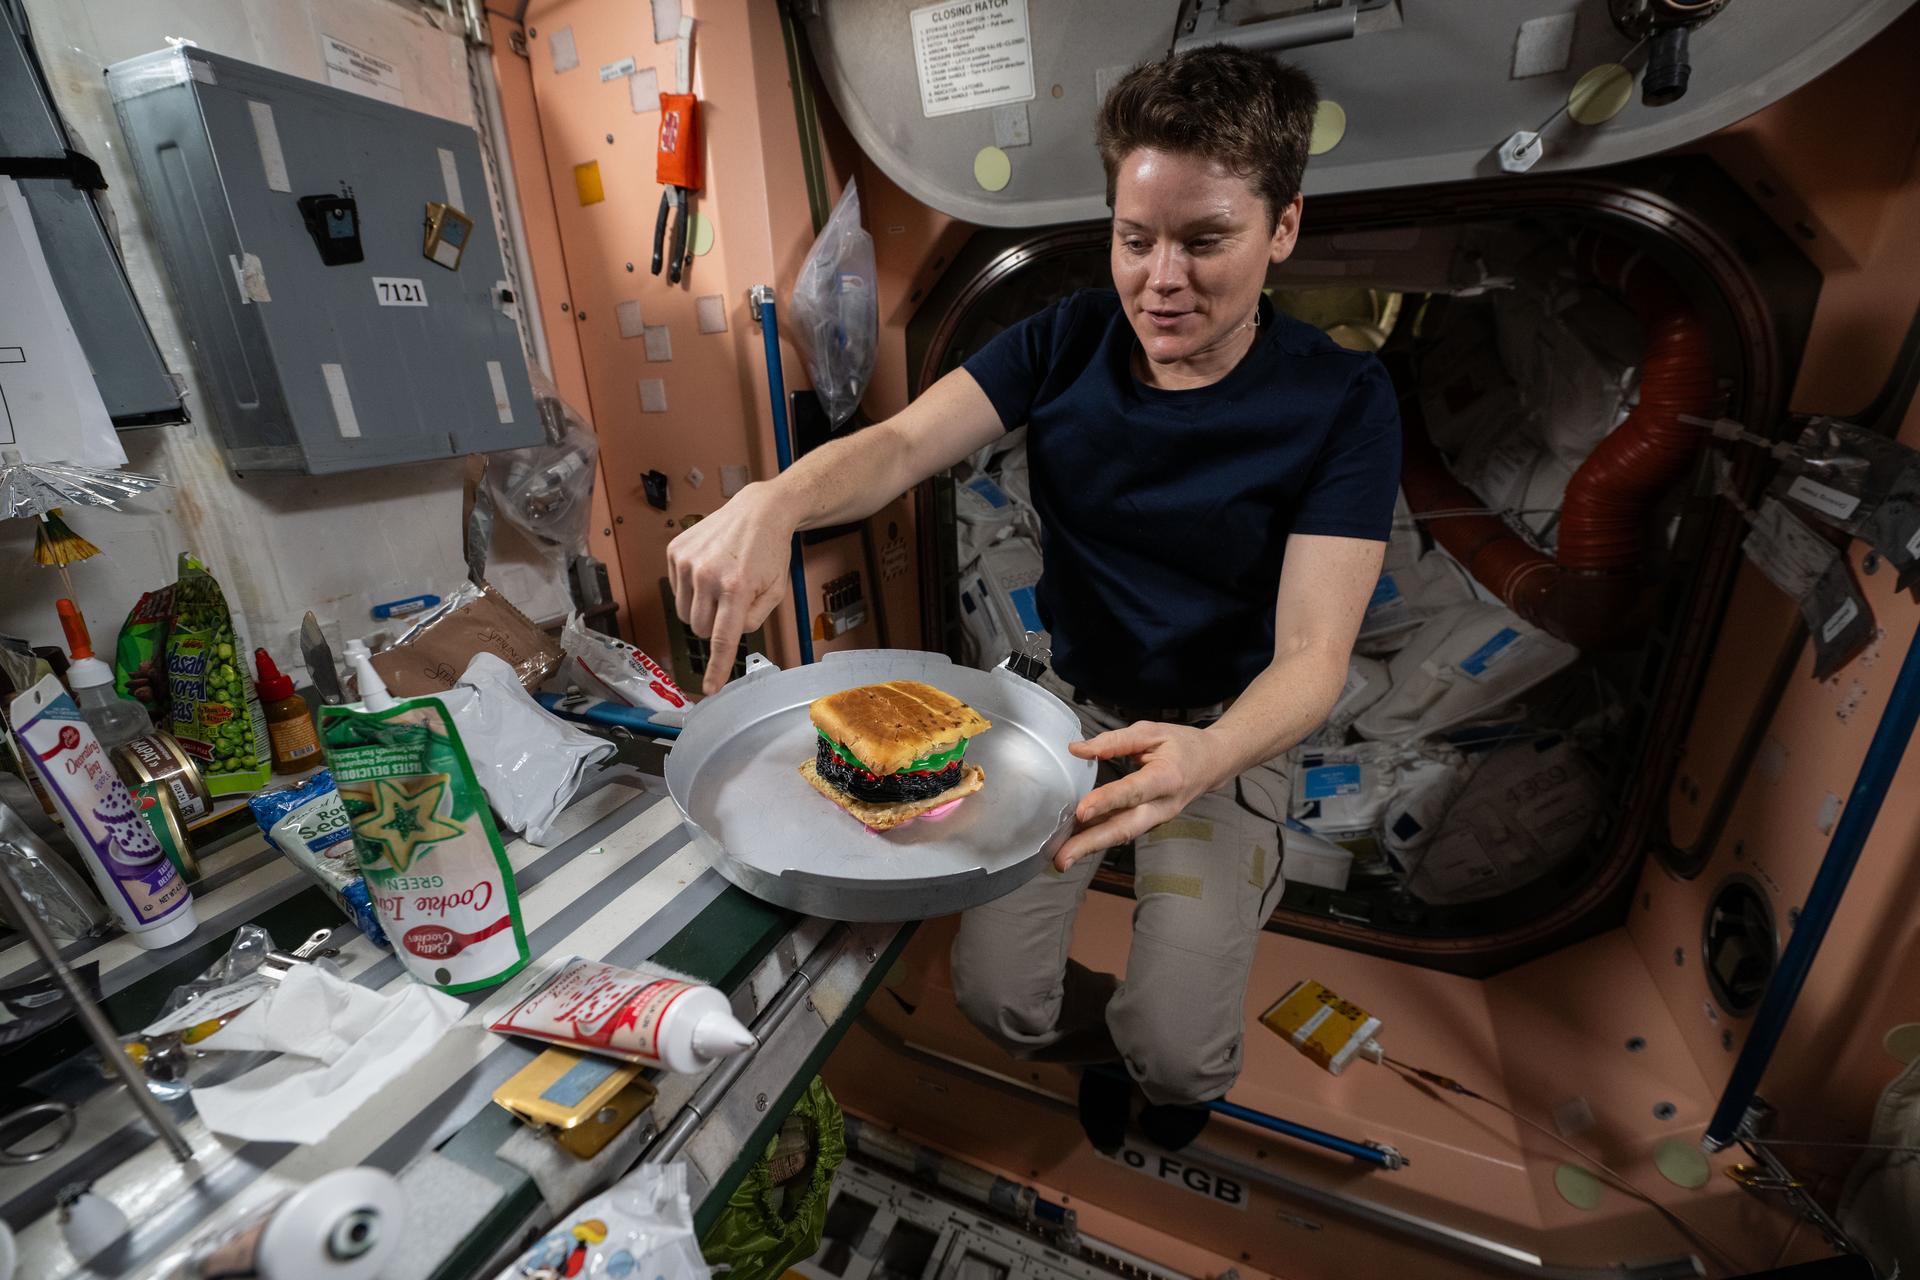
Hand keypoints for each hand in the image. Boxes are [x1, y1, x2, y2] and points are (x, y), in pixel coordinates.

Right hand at [664, 482, 797, 694]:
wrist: (758, 511)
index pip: (721, 639)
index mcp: (735, 588)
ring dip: (700, 609)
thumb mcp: (775, 591)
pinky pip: (676, 589)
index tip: (709, 687)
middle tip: (730, 606)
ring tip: (720, 586)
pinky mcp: (675, 551)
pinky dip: (691, 588)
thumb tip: (730, 636)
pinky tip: (709, 570)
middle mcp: (707, 575)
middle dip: (714, 626)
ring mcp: (687, 562)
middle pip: (699, 629)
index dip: (716, 667)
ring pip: (684, 612)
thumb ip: (754, 620)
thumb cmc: (770, 551)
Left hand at [1054, 722, 1227, 870]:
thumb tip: (1078, 750)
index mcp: (1167, 778)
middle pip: (1125, 828)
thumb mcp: (1151, 732)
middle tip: (1062, 859)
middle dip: (1092, 845)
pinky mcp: (1149, 823)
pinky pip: (1122, 831)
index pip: (1132, 792)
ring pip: (1122, 835)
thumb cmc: (1182, 746)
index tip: (1081, 812)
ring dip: (1091, 847)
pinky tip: (1074, 843)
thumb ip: (1114, 741)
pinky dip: (1098, 838)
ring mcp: (1157, 819)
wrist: (1213, 763)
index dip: (1107, 802)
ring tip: (1062, 858)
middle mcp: (1163, 806)